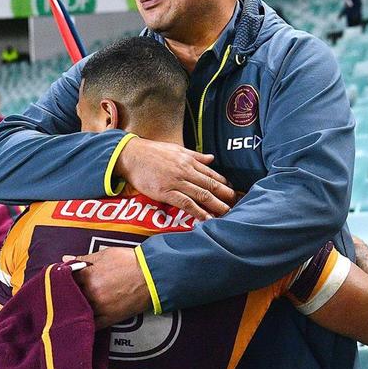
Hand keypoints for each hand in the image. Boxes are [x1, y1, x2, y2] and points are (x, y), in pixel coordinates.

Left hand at [63, 247, 150, 328]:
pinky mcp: (108, 319)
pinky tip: (82, 317)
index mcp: (87, 276)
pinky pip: (91, 324)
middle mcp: (90, 293)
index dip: (61, 278)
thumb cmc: (130, 262)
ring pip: (78, 311)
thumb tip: (65, 259)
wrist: (152, 276)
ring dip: (73, 307)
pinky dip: (84, 321)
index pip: (65, 278)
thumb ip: (82, 258)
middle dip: (65, 292)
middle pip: (69, 296)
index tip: (59, 278)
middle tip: (63, 290)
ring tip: (71, 303)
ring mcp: (99, 308)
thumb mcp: (105, 254)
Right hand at [115, 137, 235, 220]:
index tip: (232, 191)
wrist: (130, 155)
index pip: (211, 173)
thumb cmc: (152, 152)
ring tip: (227, 214)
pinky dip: (197, 212)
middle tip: (236, 204)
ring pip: (201, 195)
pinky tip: (206, 219)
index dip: (224, 184)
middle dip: (225, 196)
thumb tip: (211, 158)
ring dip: (216, 205)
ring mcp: (176, 182)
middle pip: (210, 185)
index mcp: (189, 160)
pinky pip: (186, 203)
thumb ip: (195, 155)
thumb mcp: (176, 149)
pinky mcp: (166, 192)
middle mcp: (186, 171)